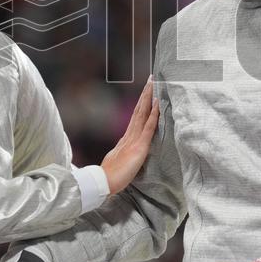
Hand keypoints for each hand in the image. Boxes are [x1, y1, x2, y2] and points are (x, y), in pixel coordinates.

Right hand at [101, 77, 158, 193]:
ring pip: (143, 114)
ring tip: (153, 84)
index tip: (146, 91)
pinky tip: (157, 104)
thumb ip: (123, 152)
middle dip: (145, 94)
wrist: (103, 182)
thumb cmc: (110, 176)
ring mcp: (134, 139)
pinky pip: (148, 127)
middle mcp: (130, 135)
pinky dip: (153, 114)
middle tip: (151, 79)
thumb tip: (126, 149)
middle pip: (139, 110)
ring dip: (149, 98)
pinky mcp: (139, 146)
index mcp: (126, 138)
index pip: (136, 116)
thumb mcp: (118, 160)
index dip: (141, 103)